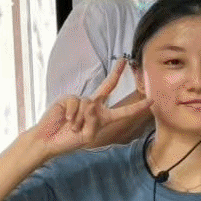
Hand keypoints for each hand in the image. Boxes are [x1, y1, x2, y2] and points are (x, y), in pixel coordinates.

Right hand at [23, 58, 149, 160]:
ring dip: (80, 120)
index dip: (137, 107)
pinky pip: (76, 103)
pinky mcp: (68, 98)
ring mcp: (81, 100)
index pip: (123, 111)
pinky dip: (72, 114)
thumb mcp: (88, 135)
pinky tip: (66, 120)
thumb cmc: (70, 140)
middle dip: (117, 72)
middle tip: (125, 60)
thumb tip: (92, 104)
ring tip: (71, 127)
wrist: (49, 140)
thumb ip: (94, 122)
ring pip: (89, 105)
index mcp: (104, 117)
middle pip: (108, 85)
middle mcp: (94, 105)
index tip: (152, 100)